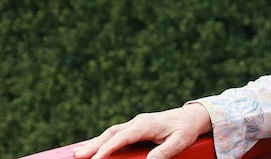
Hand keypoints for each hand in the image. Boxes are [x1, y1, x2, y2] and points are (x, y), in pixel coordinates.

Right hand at [73, 104, 211, 158]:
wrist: (192, 116)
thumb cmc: (186, 129)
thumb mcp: (179, 142)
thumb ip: (164, 152)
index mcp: (146, 124)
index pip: (122, 137)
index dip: (108, 148)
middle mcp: (138, 122)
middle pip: (111, 133)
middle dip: (94, 144)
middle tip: (77, 156)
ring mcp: (136, 123)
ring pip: (111, 132)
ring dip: (95, 142)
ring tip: (79, 153)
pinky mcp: (137, 127)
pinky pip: (116, 133)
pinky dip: (104, 140)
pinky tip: (94, 147)